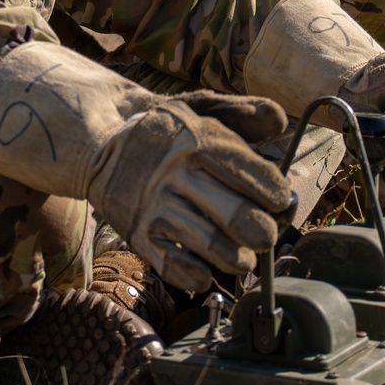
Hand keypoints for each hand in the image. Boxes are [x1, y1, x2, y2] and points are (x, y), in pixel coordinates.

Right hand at [90, 88, 291, 292]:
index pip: (251, 174)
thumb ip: (241, 113)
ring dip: (237, 259)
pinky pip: (173, 266)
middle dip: (263, 234)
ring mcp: (153, 204)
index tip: (280, 202)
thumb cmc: (166, 130)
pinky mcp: (136, 231)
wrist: (103, 142)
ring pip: (210, 245)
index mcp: (196, 138)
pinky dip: (196, 275)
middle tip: (265, 235)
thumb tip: (281, 120)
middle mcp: (174, 172)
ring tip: (245, 258)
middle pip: (236, 216)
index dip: (276, 195)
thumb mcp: (199, 109)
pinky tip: (207, 271)